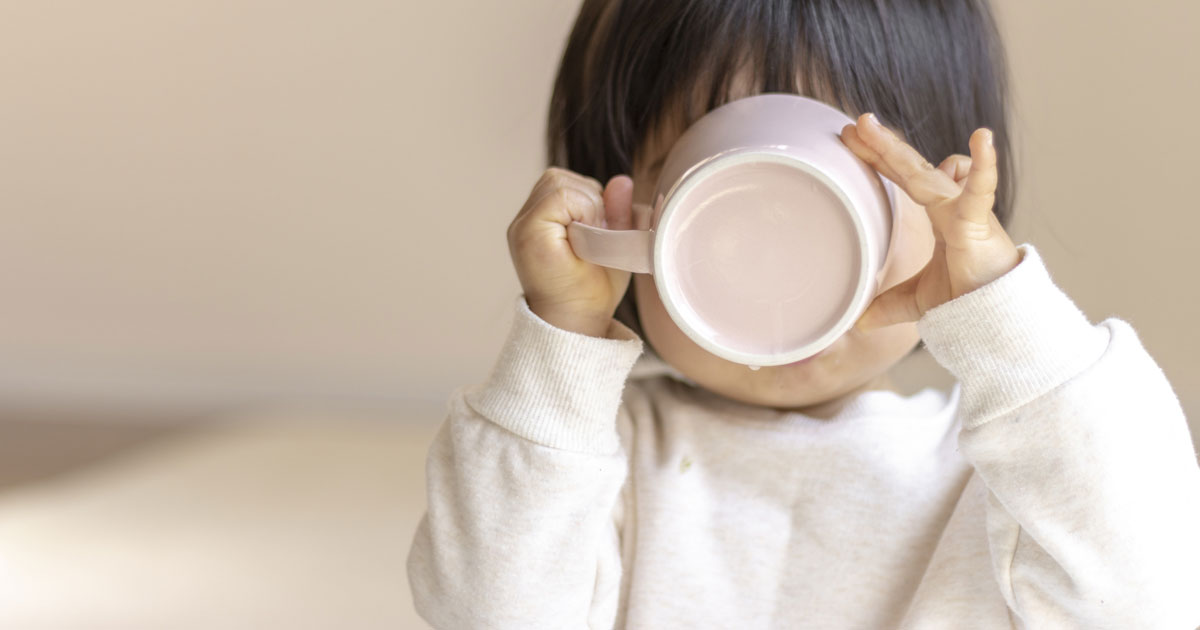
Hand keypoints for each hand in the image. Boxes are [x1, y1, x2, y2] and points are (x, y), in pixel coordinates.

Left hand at [507, 167, 634, 337]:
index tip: (599, 236)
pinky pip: (553, 191)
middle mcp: (521, 226)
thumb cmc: (589, 300)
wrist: (566, 321)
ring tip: (591, 227)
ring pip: (555, 180)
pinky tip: (583, 225)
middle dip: (587, 199)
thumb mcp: (614, 264)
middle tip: (597, 230)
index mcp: (535, 238)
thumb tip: (622, 181)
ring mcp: (522, 222)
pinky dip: (574, 200)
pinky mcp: (530, 220)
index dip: (590, 209)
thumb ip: (619, 221)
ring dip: (581, 196)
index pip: (563, 194)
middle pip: (556, 180)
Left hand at [839, 113, 1021, 330]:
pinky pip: (981, 189)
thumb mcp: (918, 300)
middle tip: (854, 122)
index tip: (850, 139)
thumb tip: (858, 323)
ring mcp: (964, 209)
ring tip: (872, 127)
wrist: (997, 316)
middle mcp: (950, 204)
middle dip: (881, 145)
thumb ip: (888, 306)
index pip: (903, 178)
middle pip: (909, 168)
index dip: (879, 158)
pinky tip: (982, 138)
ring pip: (928, 173)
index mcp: (937, 214)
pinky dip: (983, 166)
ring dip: (898, 150)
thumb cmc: (968, 298)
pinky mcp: (979, 221)